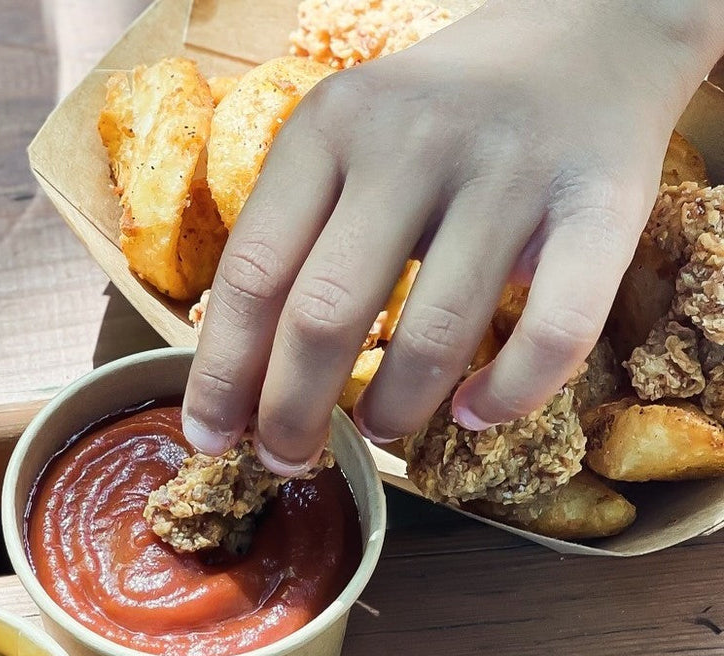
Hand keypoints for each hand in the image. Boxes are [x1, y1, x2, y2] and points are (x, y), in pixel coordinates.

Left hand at [183, 0, 723, 469]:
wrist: (593, 28)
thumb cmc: (442, 112)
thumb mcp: (349, 137)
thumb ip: (298, 230)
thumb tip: (243, 374)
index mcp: (329, 128)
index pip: (252, 274)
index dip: (222, 373)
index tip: (209, 435)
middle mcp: (411, 143)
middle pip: (325, 316)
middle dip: (291, 413)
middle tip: (286, 458)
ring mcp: (508, 173)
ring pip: (432, 337)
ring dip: (393, 412)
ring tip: (379, 430)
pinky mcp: (602, 205)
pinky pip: (554, 332)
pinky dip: (510, 395)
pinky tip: (476, 414)